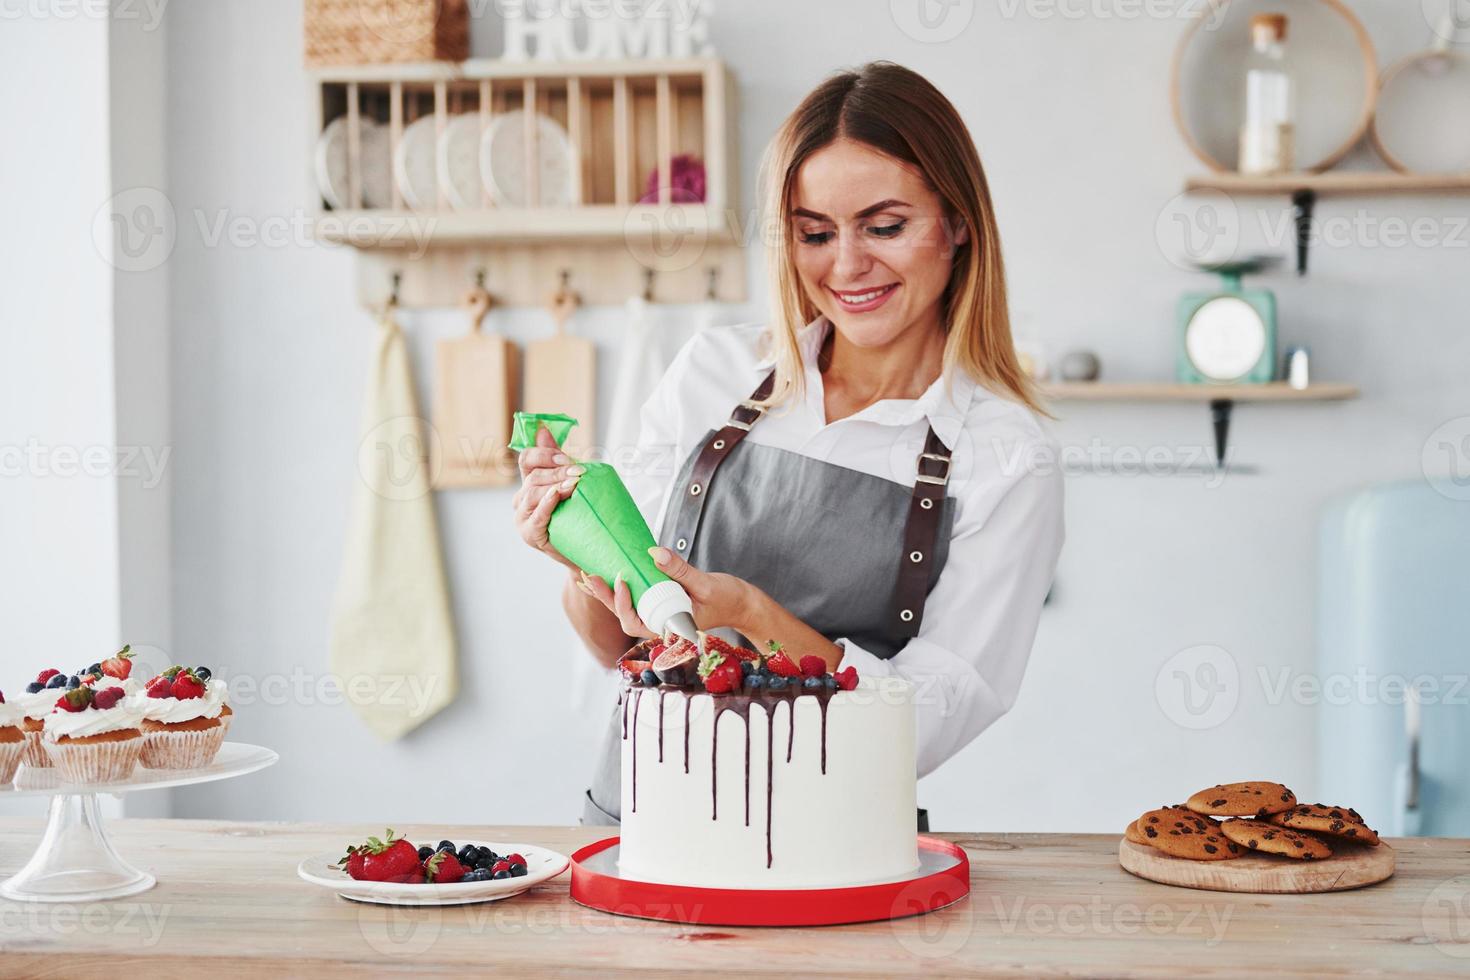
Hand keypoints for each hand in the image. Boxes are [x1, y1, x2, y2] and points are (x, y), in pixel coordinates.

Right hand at [511, 424, 583, 569]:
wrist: (585, 549)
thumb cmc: (577, 515)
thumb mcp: (569, 483)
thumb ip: (556, 458)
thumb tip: (543, 428)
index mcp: (529, 482)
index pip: (526, 459)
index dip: (544, 454)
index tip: (566, 457)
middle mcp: (521, 498)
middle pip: (534, 476)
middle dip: (557, 471)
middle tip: (578, 472)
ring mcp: (523, 517)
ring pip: (533, 494)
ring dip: (555, 485)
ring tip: (574, 485)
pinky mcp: (529, 534)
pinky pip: (536, 516)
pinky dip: (547, 504)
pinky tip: (557, 496)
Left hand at [575, 547, 758, 639]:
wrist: (742, 604)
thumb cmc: (729, 598)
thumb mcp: (705, 583)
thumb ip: (680, 570)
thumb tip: (654, 553)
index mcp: (669, 627)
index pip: (635, 622)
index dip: (622, 604)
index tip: (622, 580)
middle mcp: (660, 624)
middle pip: (624, 616)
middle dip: (605, 597)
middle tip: (589, 575)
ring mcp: (659, 615)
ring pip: (627, 608)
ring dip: (607, 593)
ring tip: (587, 575)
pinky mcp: (661, 604)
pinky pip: (637, 598)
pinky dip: (620, 589)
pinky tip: (606, 576)